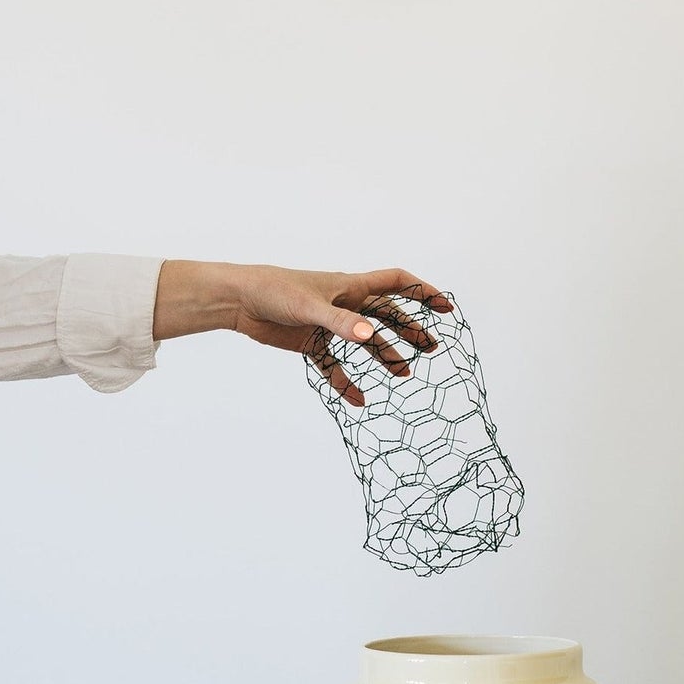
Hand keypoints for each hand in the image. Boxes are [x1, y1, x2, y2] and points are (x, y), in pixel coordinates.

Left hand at [153, 261, 451, 406]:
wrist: (238, 300)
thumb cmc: (274, 290)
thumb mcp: (311, 307)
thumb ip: (342, 323)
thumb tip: (371, 337)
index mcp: (350, 285)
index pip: (396, 283)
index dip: (422, 292)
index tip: (445, 307)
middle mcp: (343, 303)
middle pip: (386, 315)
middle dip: (409, 329)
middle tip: (430, 348)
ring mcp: (328, 324)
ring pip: (364, 341)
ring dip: (384, 355)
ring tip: (403, 373)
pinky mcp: (310, 342)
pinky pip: (334, 365)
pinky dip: (345, 382)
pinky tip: (357, 400)